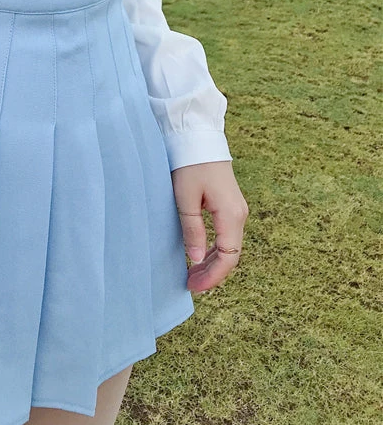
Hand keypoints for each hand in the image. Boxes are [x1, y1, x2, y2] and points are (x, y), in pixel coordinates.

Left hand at [171, 160, 248, 293]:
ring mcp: (237, 210)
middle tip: (189, 284)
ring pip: (229, 246)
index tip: (193, 286)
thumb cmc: (189, 165)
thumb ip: (191, 229)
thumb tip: (195, 259)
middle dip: (212, 273)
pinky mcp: (230, 205)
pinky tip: (198, 254)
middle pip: (231, 255)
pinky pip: (226, 235)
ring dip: (212, 262)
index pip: (228, 258)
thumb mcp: (185, 198)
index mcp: (231, 215)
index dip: (212, 276)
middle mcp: (239, 215)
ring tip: (192, 273)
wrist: (198, 137)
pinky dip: (214, 249)